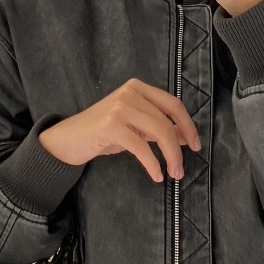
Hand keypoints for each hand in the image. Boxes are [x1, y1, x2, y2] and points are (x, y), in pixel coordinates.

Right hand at [38, 78, 201, 183]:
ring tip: (173, 174)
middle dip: (179, 148)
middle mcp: (130, 92)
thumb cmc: (102, 133)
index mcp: (138, 88)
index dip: (187, 125)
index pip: (172, 103)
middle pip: (166, 121)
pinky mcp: (111, 125)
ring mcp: (120, 107)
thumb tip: (185, 137)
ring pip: (158, 132)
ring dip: (170, 156)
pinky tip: (156, 175)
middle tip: (181, 170)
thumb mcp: (133, 126)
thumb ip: (156, 127)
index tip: (196, 145)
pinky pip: (141, 146)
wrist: (68, 139)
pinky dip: (152, 163)